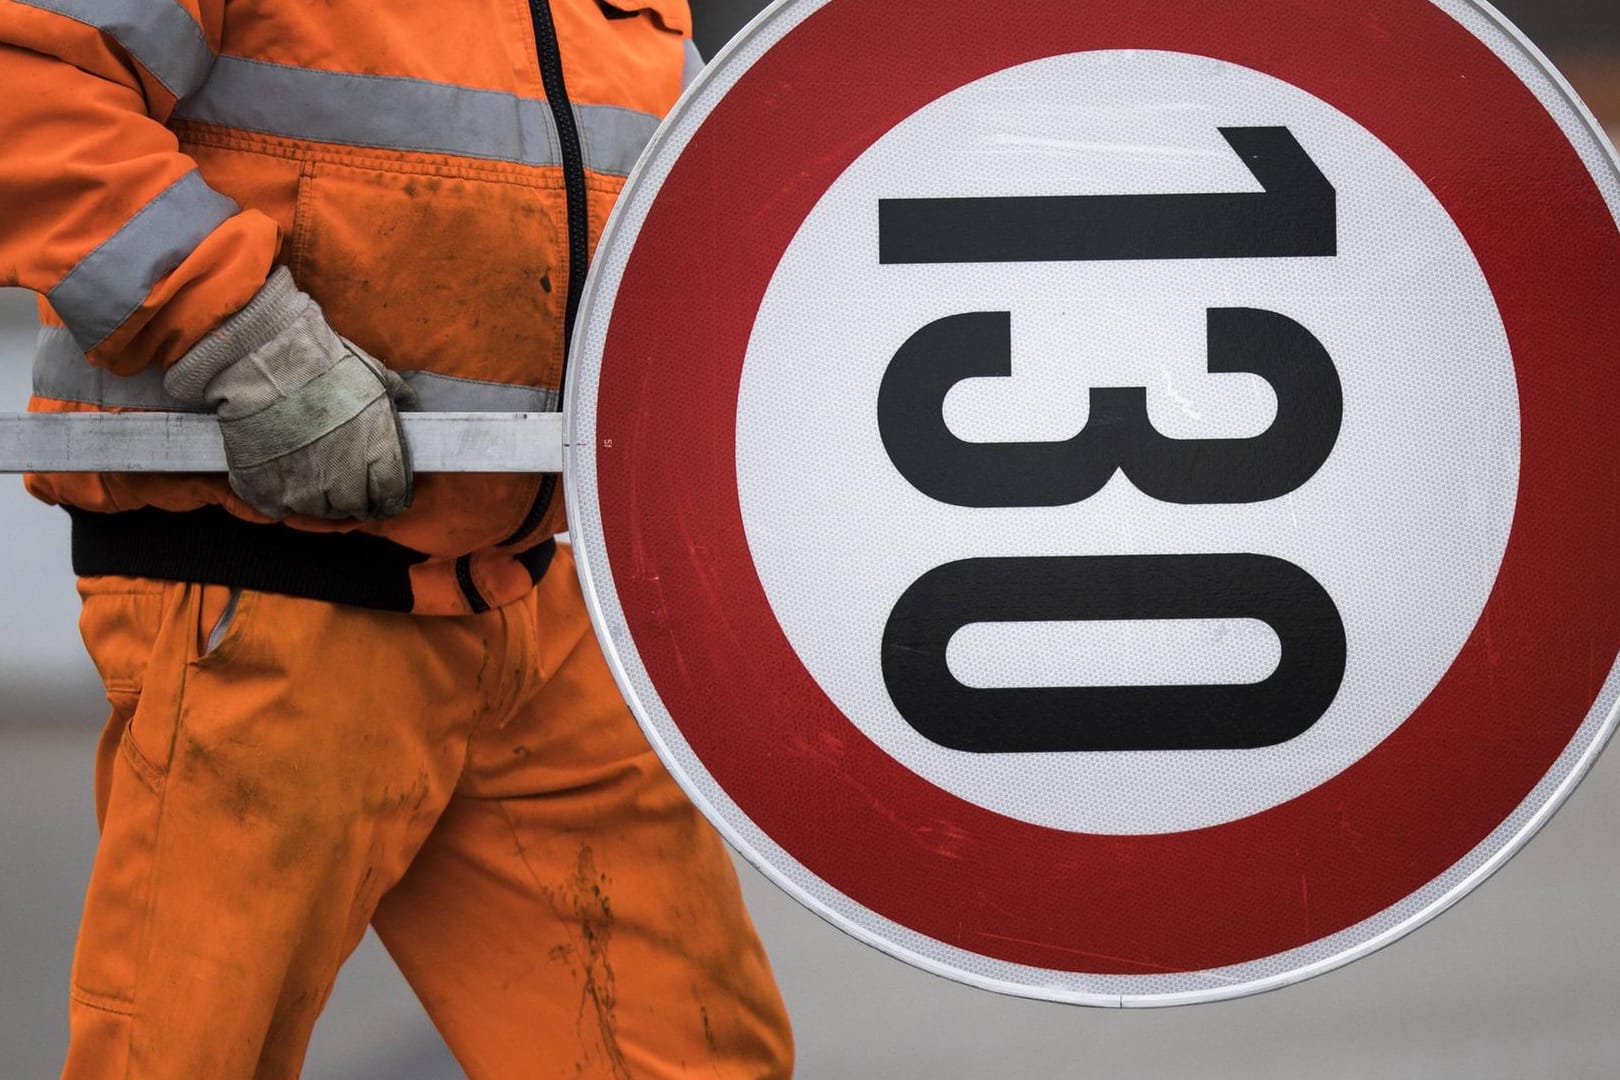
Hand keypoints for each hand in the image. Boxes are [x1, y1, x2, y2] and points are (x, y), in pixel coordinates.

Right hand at [164, 267, 416, 520]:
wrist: (262, 363)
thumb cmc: (322, 365)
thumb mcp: (374, 376)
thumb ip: (396, 397)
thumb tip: (410, 403)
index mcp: (377, 455)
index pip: (392, 496)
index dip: (389, 497)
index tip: (383, 495)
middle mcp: (344, 480)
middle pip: (355, 507)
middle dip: (353, 496)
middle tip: (341, 478)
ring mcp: (302, 491)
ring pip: (318, 510)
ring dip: (317, 496)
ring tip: (308, 468)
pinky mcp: (265, 493)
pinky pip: (279, 508)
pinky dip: (280, 495)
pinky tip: (279, 470)